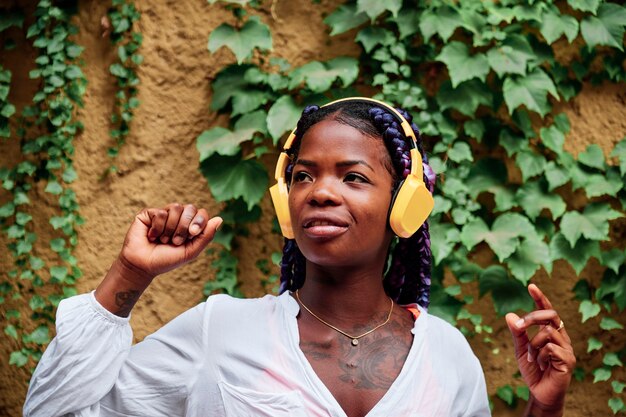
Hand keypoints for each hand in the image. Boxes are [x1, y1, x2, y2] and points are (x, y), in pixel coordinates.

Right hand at [118, 203, 222, 284]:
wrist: (143, 266)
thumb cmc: (167, 260)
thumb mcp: (191, 251)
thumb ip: (206, 236)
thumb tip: (220, 218)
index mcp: (189, 225)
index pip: (201, 213)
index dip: (199, 221)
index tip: (192, 234)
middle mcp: (177, 217)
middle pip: (190, 208)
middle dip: (184, 227)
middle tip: (176, 241)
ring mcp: (163, 214)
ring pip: (175, 208)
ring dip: (171, 229)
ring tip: (164, 240)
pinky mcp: (149, 213)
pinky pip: (160, 213)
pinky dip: (158, 228)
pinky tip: (152, 236)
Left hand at [505, 284, 575, 414]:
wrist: (540, 393)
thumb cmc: (533, 370)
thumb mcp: (521, 349)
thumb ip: (517, 333)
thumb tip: (509, 315)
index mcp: (550, 331)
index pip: (547, 310)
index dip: (540, 298)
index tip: (531, 286)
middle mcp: (561, 336)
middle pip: (551, 315)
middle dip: (532, 317)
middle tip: (519, 326)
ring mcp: (567, 348)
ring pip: (547, 332)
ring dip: (533, 344)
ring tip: (532, 359)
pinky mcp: (569, 360)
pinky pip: (551, 348)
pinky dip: (541, 356)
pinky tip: (542, 366)